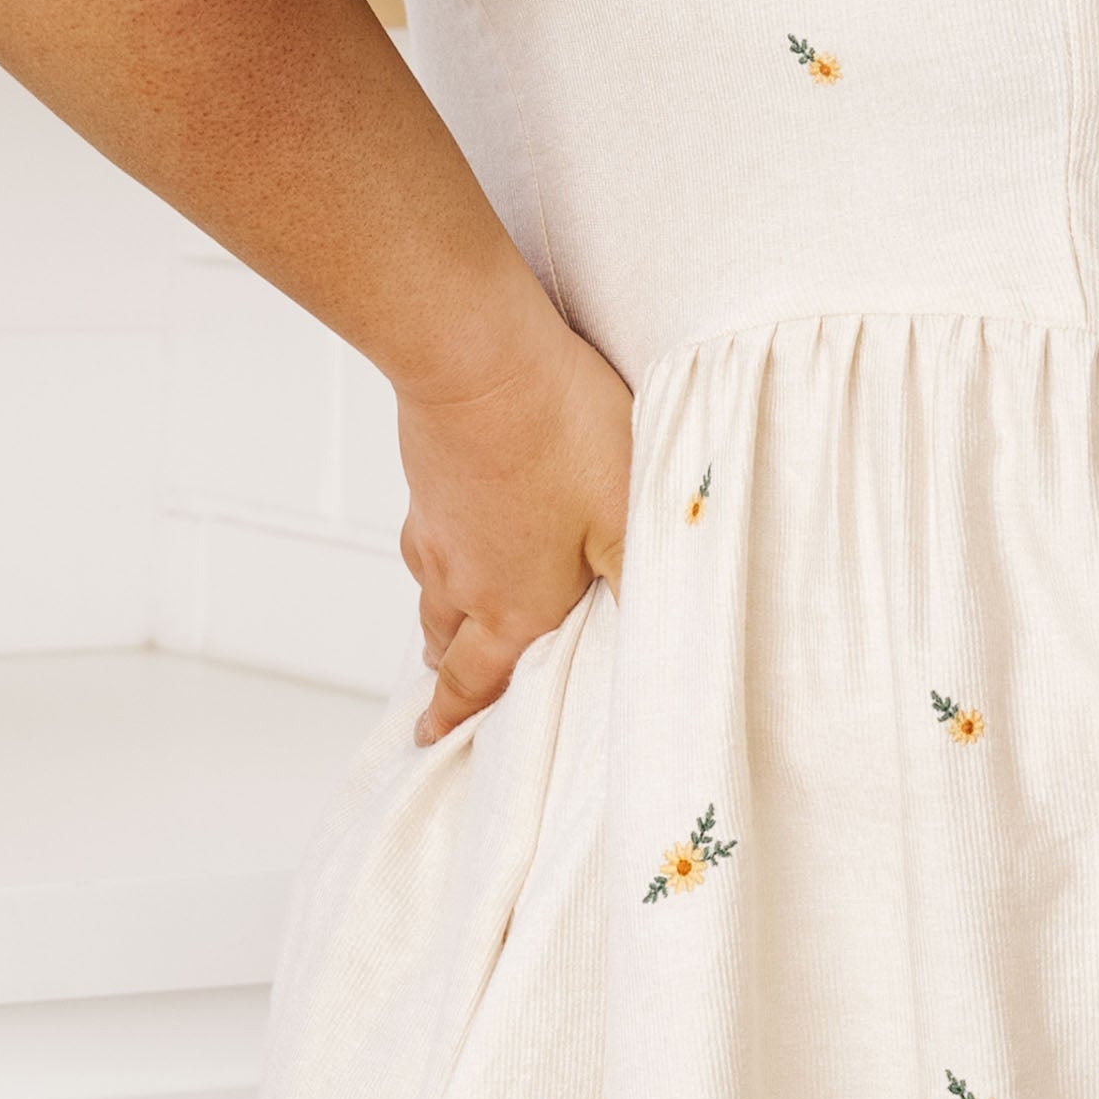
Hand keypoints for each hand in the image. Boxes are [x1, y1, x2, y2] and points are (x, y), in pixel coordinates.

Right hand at [397, 282, 634, 741]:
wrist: (478, 358)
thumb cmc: (562, 439)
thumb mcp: (631, 523)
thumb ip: (651, 585)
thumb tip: (673, 642)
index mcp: (512, 607)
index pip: (477, 682)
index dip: (456, 717)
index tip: (435, 740)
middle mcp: (461, 578)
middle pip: (443, 642)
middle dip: (448, 673)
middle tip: (446, 692)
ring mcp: (434, 526)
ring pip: (430, 589)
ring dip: (440, 615)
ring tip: (450, 624)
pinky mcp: (426, 479)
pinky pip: (426, 534)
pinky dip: (440, 550)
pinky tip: (459, 530)